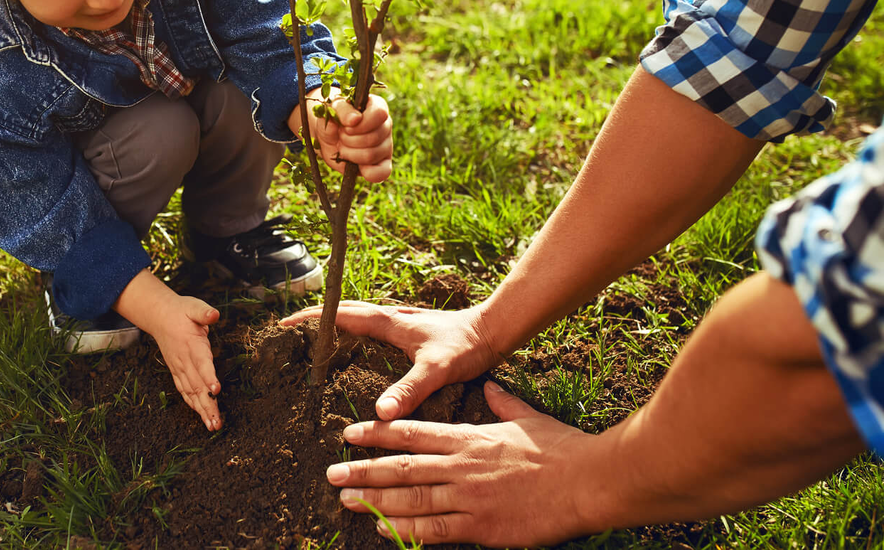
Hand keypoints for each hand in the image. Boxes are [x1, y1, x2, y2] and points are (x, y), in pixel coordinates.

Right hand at [114, 271, 222, 430]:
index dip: (208, 377)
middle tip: (216, 422)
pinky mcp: (177, 372)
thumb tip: (214, 315)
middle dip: (208, 405)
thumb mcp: (193, 306)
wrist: (160, 316)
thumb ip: (204, 312)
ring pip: (191, 393)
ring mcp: (180, 368)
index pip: (201, 364)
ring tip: (212, 426)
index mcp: (192, 345)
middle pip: (197, 386)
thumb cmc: (181, 311)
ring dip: (202, 410)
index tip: (215, 390)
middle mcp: (185, 360)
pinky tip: (201, 415)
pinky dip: (192, 404)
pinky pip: (184, 391)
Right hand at [279, 301, 499, 418]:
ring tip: (312, 337)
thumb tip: (379, 414)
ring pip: (356, 317)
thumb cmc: (466, 347)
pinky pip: (370, 327)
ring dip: (332, 322)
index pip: (340, 315)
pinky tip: (353, 349)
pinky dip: (352, 331)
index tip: (285, 324)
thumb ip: (409, 390)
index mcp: (388, 322)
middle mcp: (390, 317)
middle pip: (342, 312)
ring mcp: (399, 322)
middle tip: (289, 329)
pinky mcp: (408, 331)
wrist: (494, 332)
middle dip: (314, 318)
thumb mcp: (437, 371)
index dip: (311, 319)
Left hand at [294, 92, 392, 182]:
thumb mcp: (331, 110)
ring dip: (350, 153)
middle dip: (349, 140)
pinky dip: (366, 172)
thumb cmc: (333, 120)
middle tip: (340, 136)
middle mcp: (386, 125)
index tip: (345, 126)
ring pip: (371, 155)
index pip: (379, 114)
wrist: (328, 137)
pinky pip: (382, 172)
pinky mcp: (383, 164)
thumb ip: (341, 110)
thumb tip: (354, 119)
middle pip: (373, 137)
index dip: (360, 124)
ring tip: (343, 147)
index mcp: (377, 106)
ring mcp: (386, 145)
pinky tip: (354, 165)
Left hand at [326, 382, 602, 547]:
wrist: (587, 481)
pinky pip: (435, 531)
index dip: (378, 433)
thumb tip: (491, 387)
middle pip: (401, 467)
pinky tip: (383, 531)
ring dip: (374, 501)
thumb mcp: (525, 417)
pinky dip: (406, 531)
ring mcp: (468, 498)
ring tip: (346, 499)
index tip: (351, 432)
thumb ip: (502, 403)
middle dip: (363, 469)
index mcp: (468, 437)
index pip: (412, 433)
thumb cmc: (560, 448)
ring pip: (410, 499)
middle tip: (331, 471)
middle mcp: (460, 466)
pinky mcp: (481, 528)